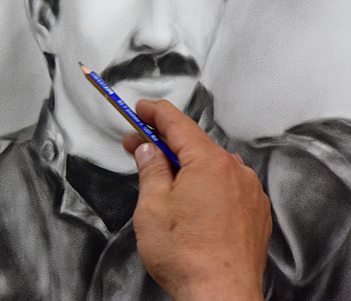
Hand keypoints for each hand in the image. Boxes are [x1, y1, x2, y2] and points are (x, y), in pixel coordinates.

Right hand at [126, 99, 271, 300]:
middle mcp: (235, 172)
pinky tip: (187, 201)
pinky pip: (225, 186)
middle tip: (136, 146)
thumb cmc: (189, 258)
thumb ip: (151, 169)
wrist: (220, 296)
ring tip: (159, 180)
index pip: (177, 122)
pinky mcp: (254, 213)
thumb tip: (148, 151)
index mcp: (210, 163)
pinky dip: (204, 185)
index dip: (154, 112)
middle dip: (163, 143)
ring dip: (184, 165)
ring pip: (210, 166)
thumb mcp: (152, 206)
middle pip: (194, 144)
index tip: (140, 108)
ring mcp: (248, 193)